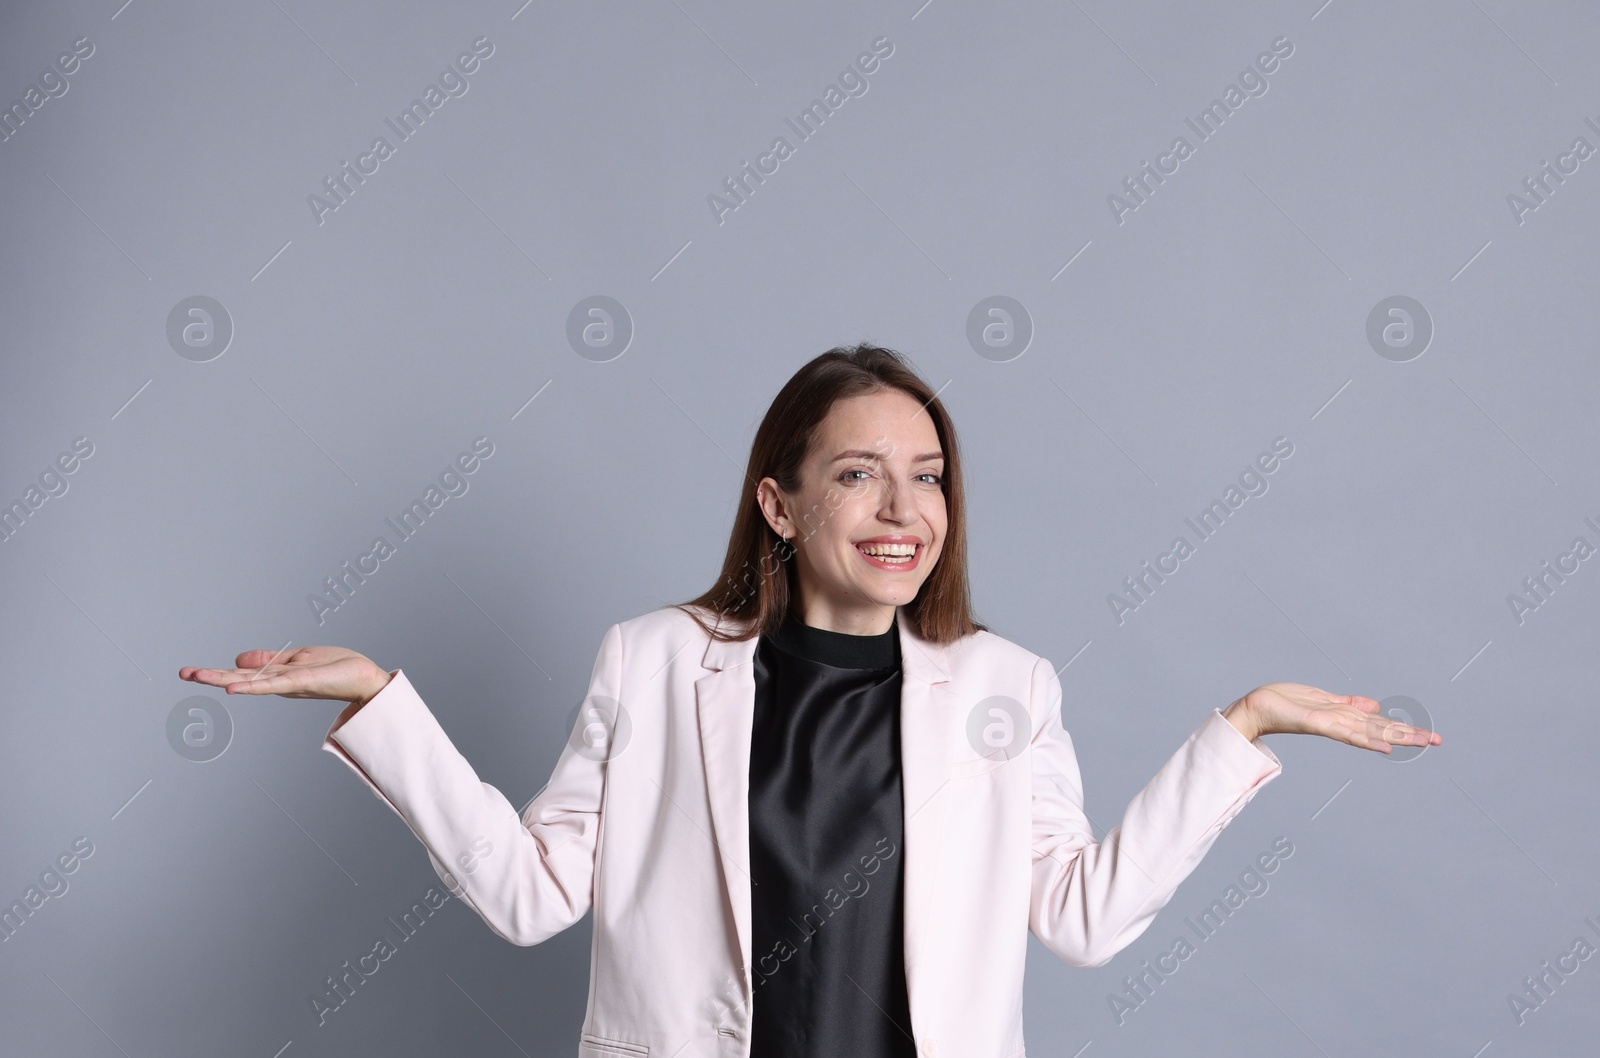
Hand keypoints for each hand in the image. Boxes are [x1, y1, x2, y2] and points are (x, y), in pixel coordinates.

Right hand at [179, 646, 391, 705]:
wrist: (365, 677)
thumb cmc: (336, 667)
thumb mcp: (297, 658)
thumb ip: (268, 659)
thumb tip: (237, 658)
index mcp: (275, 674)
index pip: (240, 672)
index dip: (215, 671)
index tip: (189, 672)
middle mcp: (277, 681)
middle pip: (238, 677)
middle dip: (210, 675)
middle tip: (182, 673)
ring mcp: (287, 683)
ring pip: (249, 681)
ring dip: (222, 678)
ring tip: (197, 677)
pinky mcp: (300, 682)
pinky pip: (272, 684)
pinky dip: (251, 686)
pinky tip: (232, 687)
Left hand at [1223, 681, 1441, 753]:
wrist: (1258, 706)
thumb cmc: (1287, 702)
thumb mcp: (1324, 699)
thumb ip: (1350, 704)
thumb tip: (1376, 706)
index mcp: (1345, 717)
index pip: (1381, 724)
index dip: (1405, 729)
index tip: (1430, 735)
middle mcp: (1342, 723)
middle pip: (1382, 730)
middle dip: (1410, 735)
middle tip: (1439, 741)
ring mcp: (1332, 724)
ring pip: (1370, 732)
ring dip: (1397, 737)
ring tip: (1422, 742)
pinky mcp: (1318, 723)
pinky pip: (1346, 732)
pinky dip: (1365, 740)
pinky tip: (1384, 747)